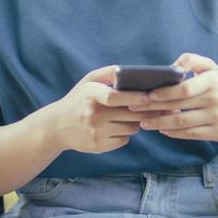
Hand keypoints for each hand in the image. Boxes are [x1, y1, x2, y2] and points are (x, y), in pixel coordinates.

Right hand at [50, 65, 181, 154]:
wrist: (57, 127)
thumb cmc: (77, 100)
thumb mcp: (88, 81)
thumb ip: (108, 73)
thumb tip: (131, 71)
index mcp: (92, 95)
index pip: (116, 97)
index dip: (135, 98)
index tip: (149, 97)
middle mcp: (94, 114)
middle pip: (130, 115)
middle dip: (146, 111)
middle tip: (160, 107)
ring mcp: (97, 132)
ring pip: (131, 128)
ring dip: (135, 122)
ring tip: (129, 116)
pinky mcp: (99, 146)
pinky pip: (124, 140)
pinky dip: (125, 134)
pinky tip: (117, 128)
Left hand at [127, 52, 217, 140]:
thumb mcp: (210, 66)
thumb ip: (190, 60)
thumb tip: (172, 67)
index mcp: (212, 81)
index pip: (184, 89)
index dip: (164, 93)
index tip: (148, 95)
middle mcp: (216, 100)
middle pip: (179, 107)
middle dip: (154, 109)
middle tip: (135, 109)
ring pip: (182, 123)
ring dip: (160, 124)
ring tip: (144, 123)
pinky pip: (190, 135)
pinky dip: (173, 133)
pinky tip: (162, 130)